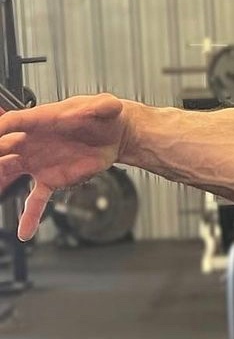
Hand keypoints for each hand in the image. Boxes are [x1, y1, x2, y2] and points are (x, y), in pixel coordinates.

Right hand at [0, 93, 126, 238]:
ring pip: (8, 174)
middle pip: (2, 149)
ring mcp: (39, 162)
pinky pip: (36, 199)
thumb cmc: (105, 117)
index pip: (13, 123)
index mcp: (42, 121)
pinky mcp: (51, 179)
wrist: (116, 135)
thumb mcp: (106, 107)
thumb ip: (102, 106)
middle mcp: (33, 142)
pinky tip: (24, 232)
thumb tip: (98, 106)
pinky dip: (30, 216)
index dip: (0, 129)